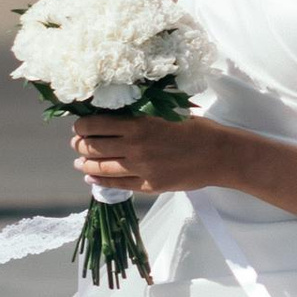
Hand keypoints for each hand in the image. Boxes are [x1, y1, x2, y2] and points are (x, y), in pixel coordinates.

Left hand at [71, 111, 238, 197]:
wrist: (220, 154)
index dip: (81, 126)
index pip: (95, 125)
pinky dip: (99, 181)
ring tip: (79, 162)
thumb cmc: (197, 128)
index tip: (79, 126)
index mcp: (138, 123)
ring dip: (85, 164)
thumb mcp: (167, 111)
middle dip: (79, 145)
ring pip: (100, 167)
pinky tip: (92, 178)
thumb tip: (115, 111)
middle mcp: (135, 146)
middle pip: (92, 147)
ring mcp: (140, 168)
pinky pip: (116, 184)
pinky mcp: (148, 184)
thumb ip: (141, 112)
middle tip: (77, 143)